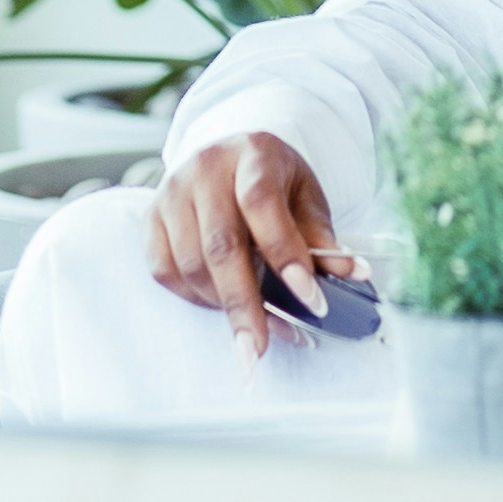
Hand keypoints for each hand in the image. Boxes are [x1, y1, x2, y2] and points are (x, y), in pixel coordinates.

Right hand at [147, 130, 351, 360]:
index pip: (263, 204)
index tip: (309, 300)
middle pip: (221, 244)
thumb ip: (322, 236)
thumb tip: (352, 274)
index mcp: (253, 153)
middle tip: (259, 348)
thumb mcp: (305, 196)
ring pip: (191, 263)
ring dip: (222, 305)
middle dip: (244, 302)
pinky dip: (194, 296)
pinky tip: (220, 304)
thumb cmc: (273, 181)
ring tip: (251, 330)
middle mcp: (205, 168)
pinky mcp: (150, 218)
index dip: (285, 254)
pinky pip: (165, 270)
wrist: (229, 157)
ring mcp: (172, 192)